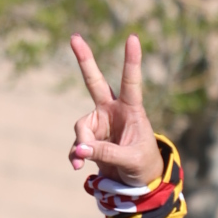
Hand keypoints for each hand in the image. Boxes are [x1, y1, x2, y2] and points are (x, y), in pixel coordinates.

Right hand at [69, 32, 162, 188]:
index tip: (133, 38)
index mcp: (131, 109)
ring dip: (83, 145)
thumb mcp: (130, 160)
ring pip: (82, 127)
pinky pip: (78, 144)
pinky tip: (77, 165)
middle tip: (74, 37)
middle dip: (84, 60)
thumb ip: (106, 153)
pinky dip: (76, 155)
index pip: (131, 82)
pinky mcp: (90, 138)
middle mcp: (113, 111)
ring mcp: (100, 123)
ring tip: (84, 161)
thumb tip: (80, 150)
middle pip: (95, 81)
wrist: (138, 180)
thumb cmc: (143, 164)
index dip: (131, 60)